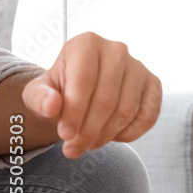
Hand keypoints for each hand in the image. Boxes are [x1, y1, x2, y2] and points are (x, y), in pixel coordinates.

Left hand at [21, 32, 162, 157]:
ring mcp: (139, 66)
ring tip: (90, 143)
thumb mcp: (38, 93)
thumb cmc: (59, 91)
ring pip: (127, 110)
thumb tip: (52, 106)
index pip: (84, 81)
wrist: (81, 92)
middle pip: (107, 99)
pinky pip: (149, 115)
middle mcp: (117, 50)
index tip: (65, 135)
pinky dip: (131, 133)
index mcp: (86, 43)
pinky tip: (113, 136)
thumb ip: (39, 98)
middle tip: (74, 148)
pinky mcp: (154, 84)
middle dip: (89, 130)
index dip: (74, 113)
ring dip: (107, 134)